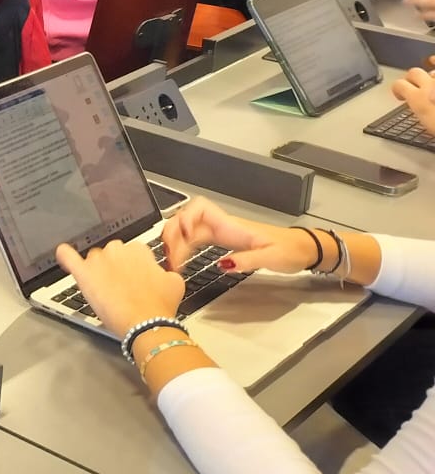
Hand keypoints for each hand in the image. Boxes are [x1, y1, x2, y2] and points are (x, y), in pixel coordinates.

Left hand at [52, 239, 183, 339]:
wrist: (146, 323)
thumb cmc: (160, 306)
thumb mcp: (174, 282)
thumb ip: (163, 270)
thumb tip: (160, 272)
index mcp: (138, 249)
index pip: (131, 252)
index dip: (134, 268)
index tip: (136, 279)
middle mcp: (116, 250)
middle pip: (110, 254)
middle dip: (115, 268)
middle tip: (122, 287)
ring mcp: (98, 261)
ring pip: (92, 260)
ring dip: (97, 271)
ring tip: (106, 290)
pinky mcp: (83, 274)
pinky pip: (68, 257)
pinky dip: (65, 255)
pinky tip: (64, 255)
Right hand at [159, 196, 315, 274]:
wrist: (303, 250)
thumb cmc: (290, 250)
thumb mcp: (271, 258)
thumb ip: (247, 260)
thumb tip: (222, 265)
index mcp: (231, 226)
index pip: (199, 208)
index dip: (185, 218)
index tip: (183, 239)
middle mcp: (223, 225)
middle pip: (186, 219)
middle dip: (172, 234)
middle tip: (170, 258)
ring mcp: (222, 232)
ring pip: (187, 229)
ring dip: (175, 241)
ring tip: (171, 261)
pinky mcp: (224, 241)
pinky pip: (195, 239)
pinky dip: (185, 247)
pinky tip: (184, 260)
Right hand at [394, 64, 434, 130]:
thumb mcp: (428, 126)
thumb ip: (422, 113)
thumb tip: (420, 110)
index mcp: (419, 100)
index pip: (399, 85)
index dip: (398, 90)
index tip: (400, 95)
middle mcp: (429, 86)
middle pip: (413, 73)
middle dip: (411, 79)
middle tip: (414, 86)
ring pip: (428, 69)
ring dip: (427, 73)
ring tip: (427, 76)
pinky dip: (434, 61)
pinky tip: (432, 60)